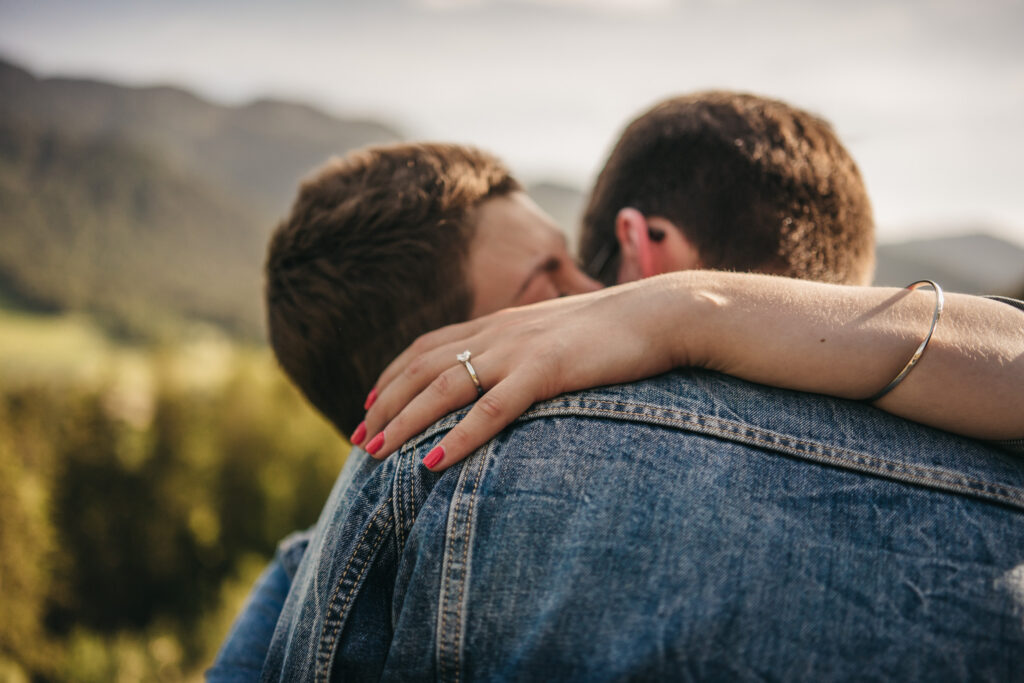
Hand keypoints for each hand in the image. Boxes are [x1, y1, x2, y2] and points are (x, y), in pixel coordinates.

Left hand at [358, 277, 699, 469]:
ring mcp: (519, 350)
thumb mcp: (555, 335)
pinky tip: (433, 463)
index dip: (392, 376)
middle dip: (385, 405)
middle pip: (422, 369)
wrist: (660, 312)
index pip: (426, 346)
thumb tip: (504, 377)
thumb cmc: (613, 330)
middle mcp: (497, 333)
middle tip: (359, 439)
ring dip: (405, 422)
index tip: (369, 404)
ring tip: (376, 453)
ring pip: (444, 388)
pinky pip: (492, 409)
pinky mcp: (546, 371)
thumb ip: (523, 351)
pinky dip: (459, 438)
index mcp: (498, 323)